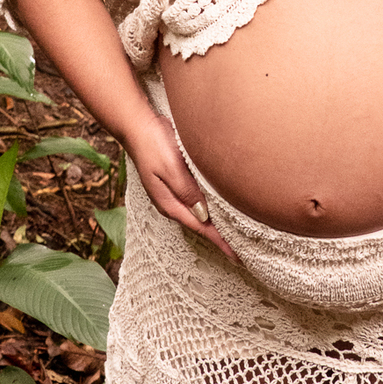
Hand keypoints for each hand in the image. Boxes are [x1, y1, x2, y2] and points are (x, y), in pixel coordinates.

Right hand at [124, 110, 237, 262]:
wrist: (138, 126)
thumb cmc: (153, 145)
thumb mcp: (171, 167)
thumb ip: (187, 191)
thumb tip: (204, 214)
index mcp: (170, 204)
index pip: (201, 228)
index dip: (221, 242)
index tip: (239, 256)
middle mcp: (173, 203)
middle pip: (201, 226)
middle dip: (221, 239)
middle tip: (244, 252)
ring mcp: (174, 194)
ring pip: (201, 215)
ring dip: (217, 226)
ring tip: (237, 236)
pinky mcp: (178, 183)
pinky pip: (199, 202)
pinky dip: (212, 210)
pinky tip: (221, 210)